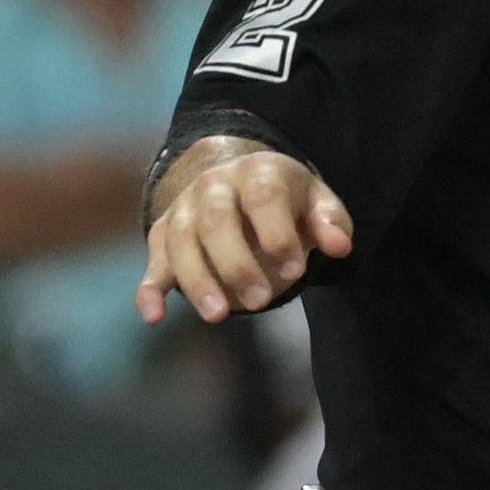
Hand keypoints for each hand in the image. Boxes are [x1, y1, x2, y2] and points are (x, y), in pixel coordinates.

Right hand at [138, 145, 354, 324]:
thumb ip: (331, 222)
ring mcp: (183, 209)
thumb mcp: (316, 203)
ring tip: (219, 317)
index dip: (277, 234)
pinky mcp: (162, 236)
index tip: (295, 272)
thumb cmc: (287, 201)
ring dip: (197, 281)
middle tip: (262, 301)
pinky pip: (152, 262)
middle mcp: (214, 185)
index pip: (263, 197)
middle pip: (216, 221)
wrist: (238, 181)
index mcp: (257, 171)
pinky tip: (154, 317)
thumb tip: (341, 247)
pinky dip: (148, 291)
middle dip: (237, 263)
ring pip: (181, 243)